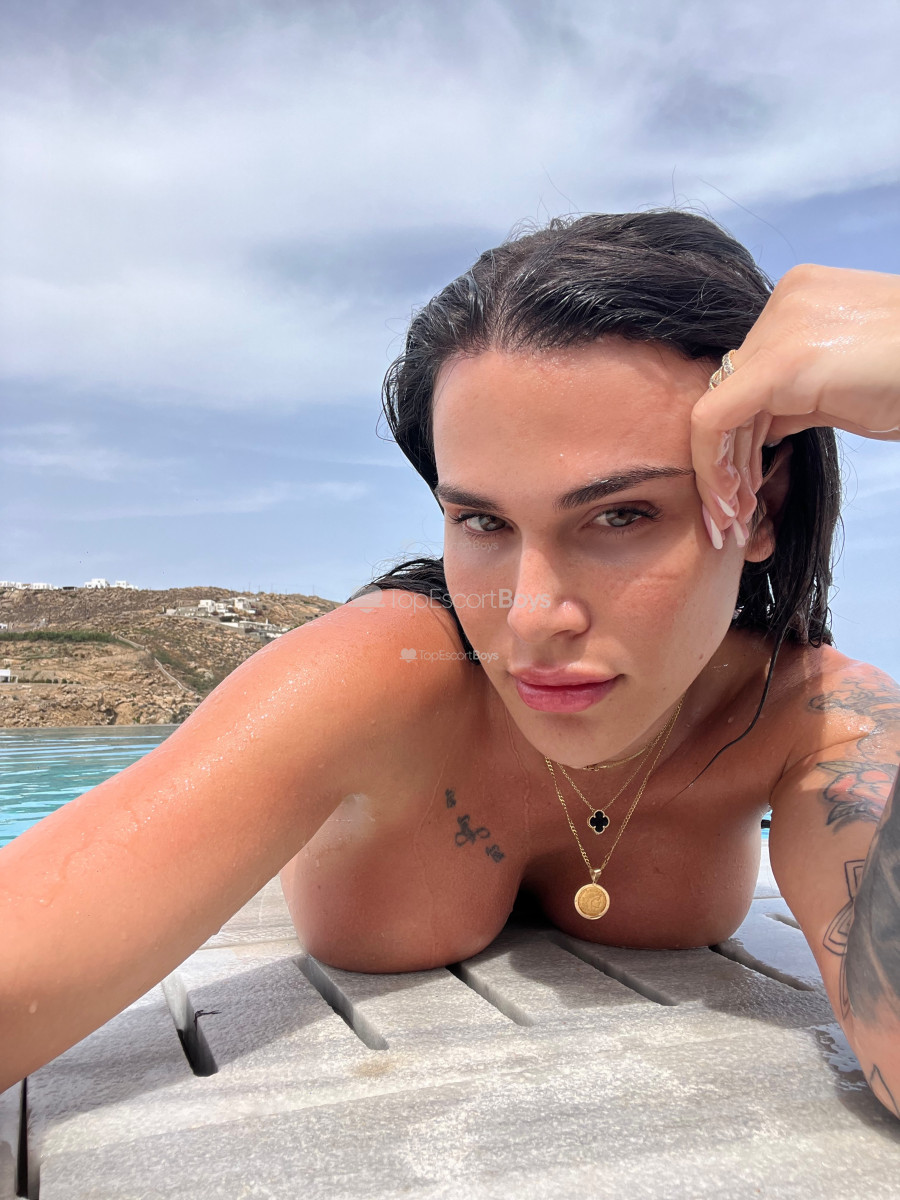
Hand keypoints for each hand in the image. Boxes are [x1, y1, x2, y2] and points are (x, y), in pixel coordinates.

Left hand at [690, 263, 899, 545]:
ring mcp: (782, 324)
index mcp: (802, 302)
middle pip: (730, 392)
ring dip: (719, 473)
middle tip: (728, 516)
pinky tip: (732, 503)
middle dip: (724, 461)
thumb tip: (761, 428)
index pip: (747, 378)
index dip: (734, 441)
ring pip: (718, 407)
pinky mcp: (783, 360)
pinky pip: (717, 417)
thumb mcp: (850, 392)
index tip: (738, 493)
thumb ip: (799, 399)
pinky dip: (715, 466)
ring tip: (731, 521)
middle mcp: (784, 303)